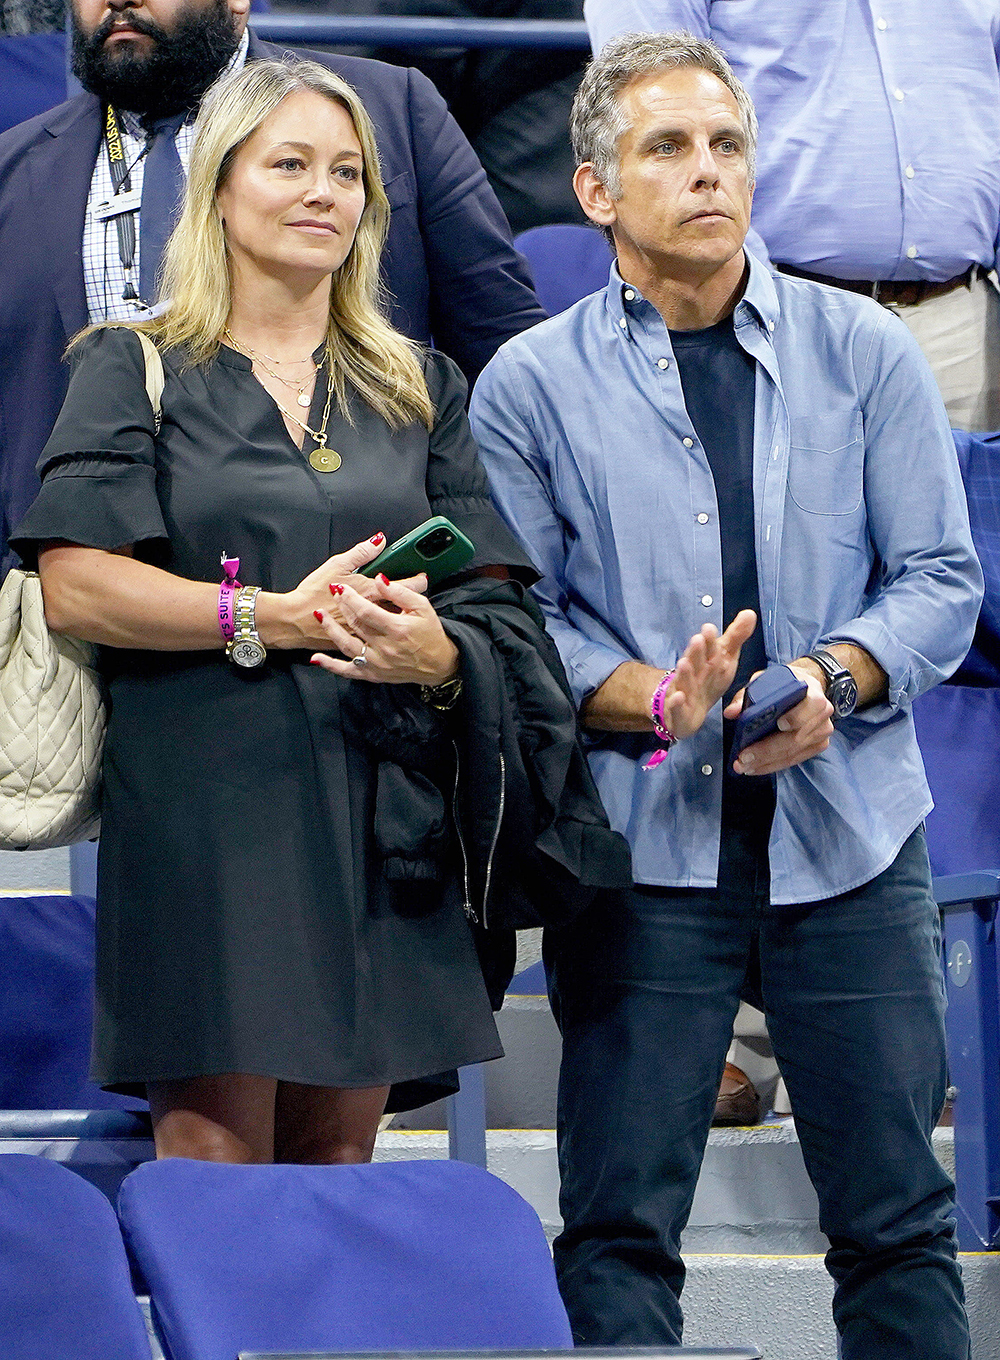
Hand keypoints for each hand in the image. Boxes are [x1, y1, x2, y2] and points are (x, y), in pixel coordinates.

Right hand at [258, 533, 426, 649]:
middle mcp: (372, 613)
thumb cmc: (313, 592)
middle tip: (419, 593)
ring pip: (392, 624)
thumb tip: (380, 540)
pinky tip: (388, 628)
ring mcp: (367, 630)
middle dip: (412, 599)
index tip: (423, 578)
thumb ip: (361, 552)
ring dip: (401, 615)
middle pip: (402, 606)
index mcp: (369, 591)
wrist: (294, 620)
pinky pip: (378, 638)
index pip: (402, 587)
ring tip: (407, 610)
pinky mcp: (358, 642)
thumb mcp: (337, 565)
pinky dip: (386, 631)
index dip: (416, 582)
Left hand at [309, 573, 459, 684]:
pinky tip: (316, 658)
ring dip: (330, 629)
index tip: (341, 586)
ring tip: (319, 615)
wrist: (440, 664)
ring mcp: (377, 663)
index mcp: (397, 628)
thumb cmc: (432, 633)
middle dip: (341, 606)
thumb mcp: (422, 607)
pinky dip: (331, 666)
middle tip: (332, 592)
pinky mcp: (373, 675)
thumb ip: (399, 592)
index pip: (366, 610)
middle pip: (355, 624)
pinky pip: (348, 671)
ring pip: (346, 645)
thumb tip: (380, 578)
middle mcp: (385, 647)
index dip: (350, 597)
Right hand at [658, 609, 757, 738]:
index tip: (709, 628)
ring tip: (684, 663)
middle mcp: (693, 674)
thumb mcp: (725, 658)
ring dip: (684, 673)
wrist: (686, 709)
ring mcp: (684, 692)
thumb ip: (736, 636)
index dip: (709, 639)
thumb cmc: (708, 679)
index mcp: (705, 660)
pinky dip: (675, 703)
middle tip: (698, 639)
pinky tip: (678, 697)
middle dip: (696, 652)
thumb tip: (750, 613)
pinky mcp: (679, 712)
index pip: (708, 648)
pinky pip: (676, 708)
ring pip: (684, 682)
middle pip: (695, 662)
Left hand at [724, 664, 833, 774]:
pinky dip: (773, 765)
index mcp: (812, 693)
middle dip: (767, 750)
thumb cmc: (784, 684)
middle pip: (796, 737)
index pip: (811, 705)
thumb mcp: (765, 681)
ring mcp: (822, 732)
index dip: (796, 717)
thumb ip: (747, 695)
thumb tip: (731, 712)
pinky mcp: (818, 745)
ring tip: (744, 766)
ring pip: (793, 752)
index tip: (779, 725)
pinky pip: (794, 759)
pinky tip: (756, 767)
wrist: (805, 688)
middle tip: (744, 758)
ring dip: (767, 762)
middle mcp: (822, 714)